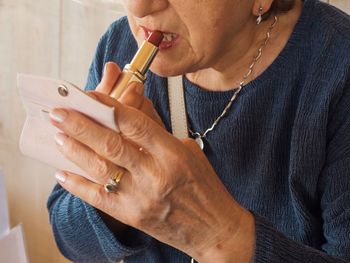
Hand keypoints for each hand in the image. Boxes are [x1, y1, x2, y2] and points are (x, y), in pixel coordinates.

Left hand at [50, 74, 254, 262]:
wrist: (213, 228)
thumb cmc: (204, 187)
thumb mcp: (187, 150)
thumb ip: (157, 130)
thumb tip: (132, 107)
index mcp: (172, 154)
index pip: (135, 124)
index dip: (108, 107)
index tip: (89, 96)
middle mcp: (155, 174)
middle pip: (111, 144)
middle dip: (81, 126)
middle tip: (60, 113)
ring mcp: (141, 197)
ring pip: (101, 170)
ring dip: (75, 151)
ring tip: (58, 135)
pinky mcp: (132, 216)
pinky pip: (99, 198)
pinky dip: (78, 185)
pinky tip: (62, 172)